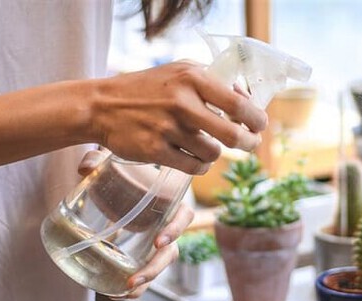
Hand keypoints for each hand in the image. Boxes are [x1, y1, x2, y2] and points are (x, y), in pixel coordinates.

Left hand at [76, 151, 192, 298]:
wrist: (117, 183)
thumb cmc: (123, 172)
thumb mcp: (111, 164)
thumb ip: (97, 162)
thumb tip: (84, 167)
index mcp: (169, 203)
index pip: (183, 217)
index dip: (175, 230)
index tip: (159, 241)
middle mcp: (166, 227)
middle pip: (170, 253)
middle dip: (154, 268)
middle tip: (134, 278)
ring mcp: (154, 244)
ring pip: (157, 268)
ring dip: (145, 283)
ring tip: (124, 290)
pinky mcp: (141, 255)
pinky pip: (143, 275)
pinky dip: (132, 289)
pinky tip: (113, 293)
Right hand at [91, 61, 267, 174]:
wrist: (101, 105)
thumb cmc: (146, 89)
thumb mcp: (179, 72)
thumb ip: (212, 83)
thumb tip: (248, 102)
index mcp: (192, 77)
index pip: (238, 103)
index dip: (256, 119)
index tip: (259, 125)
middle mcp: (182, 102)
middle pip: (232, 135)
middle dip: (247, 143)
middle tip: (248, 144)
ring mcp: (168, 128)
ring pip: (212, 154)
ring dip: (213, 154)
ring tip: (204, 147)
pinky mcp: (155, 150)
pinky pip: (193, 166)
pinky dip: (198, 166)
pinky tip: (192, 159)